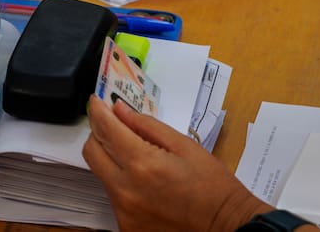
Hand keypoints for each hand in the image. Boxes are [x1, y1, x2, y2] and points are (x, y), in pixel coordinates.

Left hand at [82, 96, 271, 231]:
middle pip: (91, 151)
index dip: (98, 111)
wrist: (228, 227)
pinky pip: (113, 194)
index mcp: (143, 164)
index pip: (106, 129)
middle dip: (98, 133)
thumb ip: (147, 126)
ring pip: (100, 173)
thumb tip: (119, 109)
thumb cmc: (213, 185)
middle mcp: (125, 188)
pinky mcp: (126, 225)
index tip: (97, 100)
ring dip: (110, 158)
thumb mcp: (185, 146)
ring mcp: (123, 210)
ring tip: (135, 155)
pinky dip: (121, 181)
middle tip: (113, 126)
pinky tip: (142, 181)